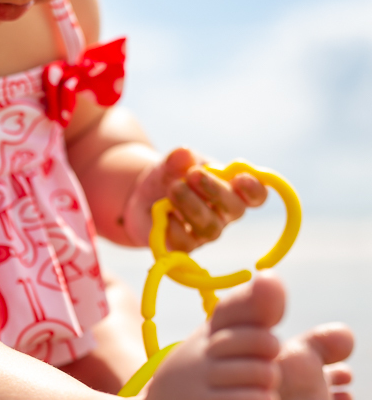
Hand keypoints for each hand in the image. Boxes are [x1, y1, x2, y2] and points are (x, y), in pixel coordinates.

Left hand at [126, 147, 267, 251]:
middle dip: (215, 191)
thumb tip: (183, 153)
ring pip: (210, 228)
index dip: (254, 189)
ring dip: (192, 207)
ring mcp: (206, 231)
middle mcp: (224, 214)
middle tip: (193, 174)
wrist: (142, 196)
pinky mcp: (185, 245)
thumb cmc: (169, 177)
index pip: (257, 195)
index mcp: (233, 190)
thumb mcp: (171, 164)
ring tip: (173, 188)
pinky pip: (185, 244)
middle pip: (234, 210)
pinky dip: (174, 227)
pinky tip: (163, 212)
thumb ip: (178, 159)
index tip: (240, 178)